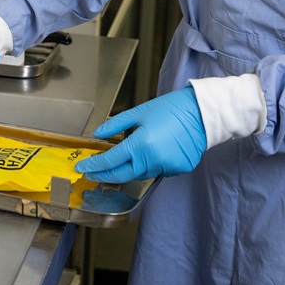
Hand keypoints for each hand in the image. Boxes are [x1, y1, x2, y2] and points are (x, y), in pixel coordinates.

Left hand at [75, 86, 206, 182]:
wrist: (203, 113)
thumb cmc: (170, 109)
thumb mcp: (138, 113)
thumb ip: (115, 126)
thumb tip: (98, 135)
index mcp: (140, 145)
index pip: (110, 161)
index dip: (93, 165)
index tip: (82, 167)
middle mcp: (153, 160)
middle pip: (122, 174)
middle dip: (105, 175)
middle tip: (92, 173)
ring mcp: (167, 167)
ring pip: (140, 174)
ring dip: (127, 169)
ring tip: (117, 163)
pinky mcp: (178, 169)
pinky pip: (157, 171)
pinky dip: (148, 166)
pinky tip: (146, 156)